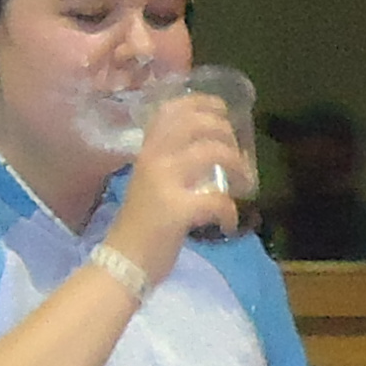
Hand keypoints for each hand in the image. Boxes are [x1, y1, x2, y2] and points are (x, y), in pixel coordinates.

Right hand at [105, 85, 252, 276]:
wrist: (122, 263)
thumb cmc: (140, 227)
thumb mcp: (149, 184)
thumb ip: (169, 166)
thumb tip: (206, 155)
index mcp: (146, 152)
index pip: (171, 111)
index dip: (200, 102)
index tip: (221, 108)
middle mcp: (153, 159)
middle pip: (196, 123)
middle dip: (225, 131)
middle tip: (238, 151)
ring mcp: (163, 183)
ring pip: (211, 153)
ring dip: (236, 164)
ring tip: (243, 181)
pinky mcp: (176, 211)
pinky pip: (217, 200)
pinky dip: (230, 211)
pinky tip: (228, 224)